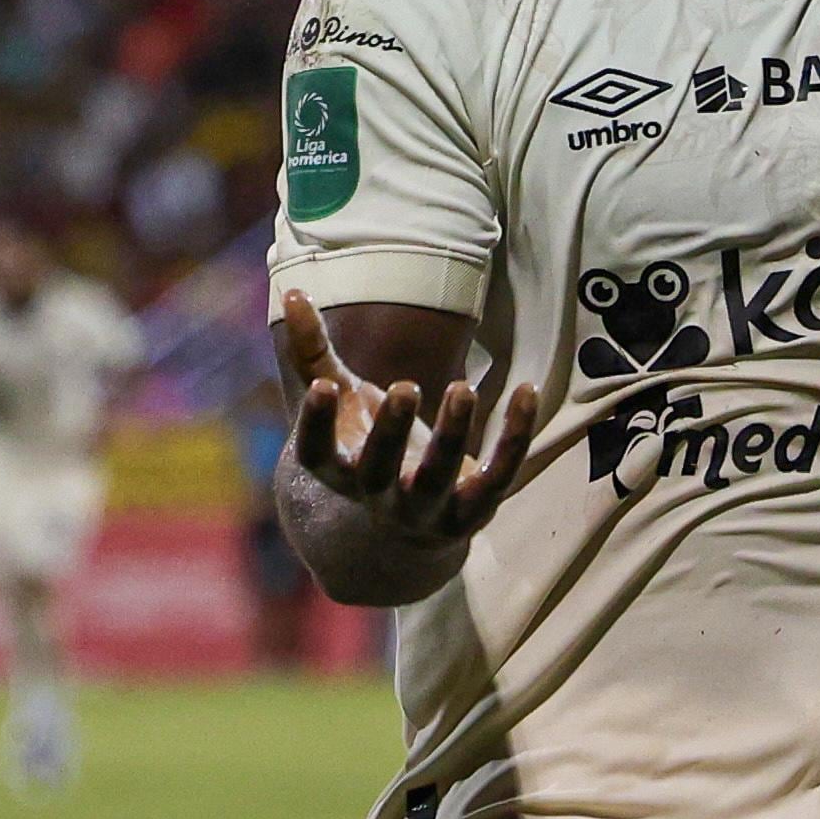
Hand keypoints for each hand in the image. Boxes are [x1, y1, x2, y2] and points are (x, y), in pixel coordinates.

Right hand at [281, 291, 536, 542]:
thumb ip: (315, 353)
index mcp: (340, 470)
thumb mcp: (344, 400)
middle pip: (379, 471)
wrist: (413, 526)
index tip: (322, 388)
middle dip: (391, 432)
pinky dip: (514, 435)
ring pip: (439, 478)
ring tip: (462, 387)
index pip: (318, 455)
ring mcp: (428, 510)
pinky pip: (499, 474)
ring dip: (452, 434)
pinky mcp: (475, 509)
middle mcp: (379, 497)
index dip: (317, 425)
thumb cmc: (370, 445)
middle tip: (405, 387)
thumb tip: (293, 292)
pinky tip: (526, 391)